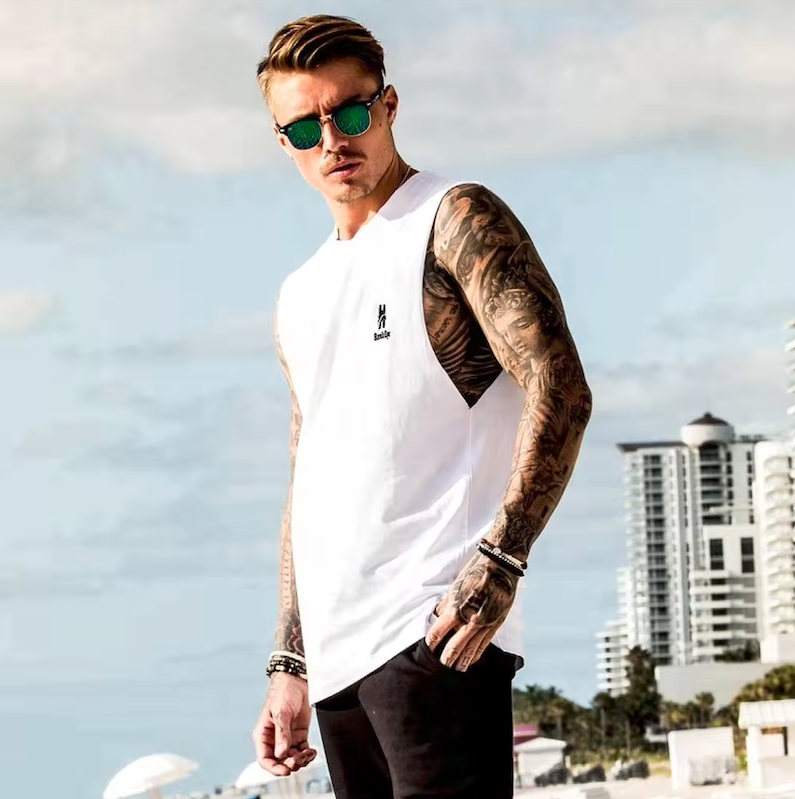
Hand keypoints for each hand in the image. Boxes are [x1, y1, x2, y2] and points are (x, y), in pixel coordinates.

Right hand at [252, 672, 316, 775]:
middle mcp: (274, 738)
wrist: (297, 678)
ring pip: (291, 758)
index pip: (265, 759)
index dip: (274, 768)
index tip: (286, 771)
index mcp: (264, 734)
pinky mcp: (299, 733)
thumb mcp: (281, 712)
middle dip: (290, 764)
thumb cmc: (283, 691)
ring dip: (300, 760)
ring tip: (308, 754)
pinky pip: (301, 750)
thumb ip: (282, 734)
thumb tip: (282, 753)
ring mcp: (287, 736)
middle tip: (299, 759)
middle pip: (280, 761)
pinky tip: (312, 751)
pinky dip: (307, 754)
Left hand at [426, 552, 518, 670]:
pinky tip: (472, 661)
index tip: (427, 650)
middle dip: (446, 659)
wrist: (500, 566)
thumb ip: (446, 605)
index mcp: (455, 609)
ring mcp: (484, 624)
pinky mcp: (496, 624)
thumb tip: (437, 617)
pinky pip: (484, 645)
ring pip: (470, 650)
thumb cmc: (474, 572)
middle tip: (440, 666)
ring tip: (456, 669)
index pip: (438, 634)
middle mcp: (469, 620)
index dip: (431, 644)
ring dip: (462, 662)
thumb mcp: (454, 587)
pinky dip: (476, 655)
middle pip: (454, 647)